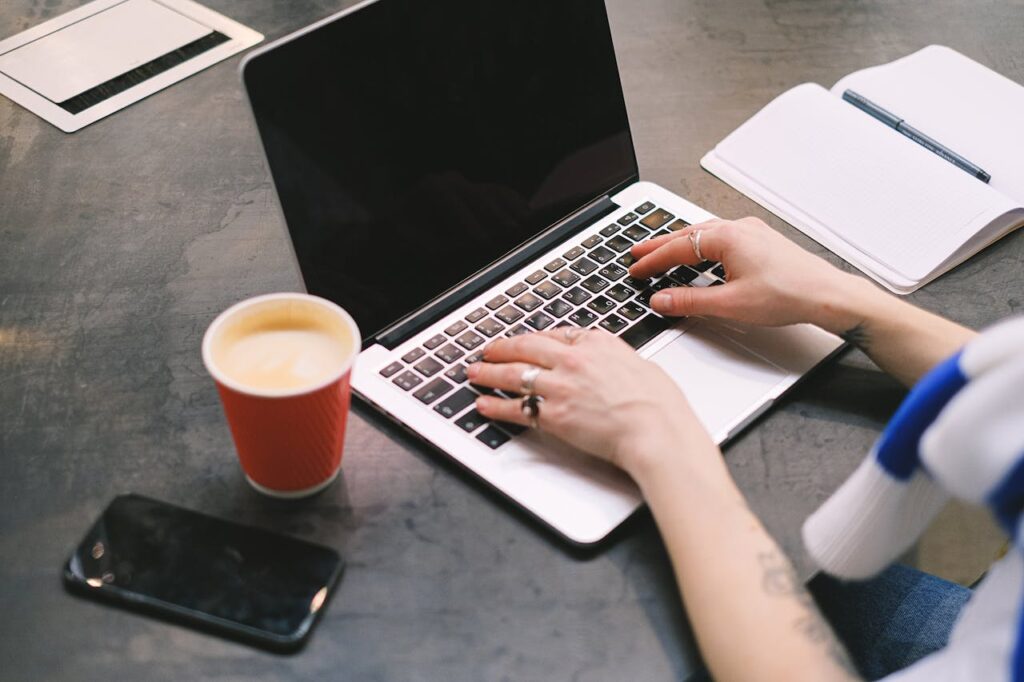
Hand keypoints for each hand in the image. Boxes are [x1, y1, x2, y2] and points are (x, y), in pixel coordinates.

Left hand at [466, 328, 717, 478]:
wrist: (656, 430)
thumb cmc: (659, 404)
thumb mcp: (641, 365)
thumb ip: (617, 362)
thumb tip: (613, 367)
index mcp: (597, 343)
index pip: (556, 335)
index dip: (534, 339)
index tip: (524, 341)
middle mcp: (574, 360)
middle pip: (526, 347)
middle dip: (502, 348)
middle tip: (487, 350)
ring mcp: (561, 386)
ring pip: (514, 374)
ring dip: (489, 373)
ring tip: (475, 373)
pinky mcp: (553, 414)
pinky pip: (516, 408)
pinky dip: (496, 406)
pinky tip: (485, 404)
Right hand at [629, 217, 861, 332]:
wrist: (827, 295)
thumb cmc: (788, 294)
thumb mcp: (730, 303)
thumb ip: (690, 301)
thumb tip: (662, 300)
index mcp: (727, 237)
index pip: (678, 248)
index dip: (653, 260)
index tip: (635, 269)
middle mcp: (738, 228)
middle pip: (688, 234)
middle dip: (660, 245)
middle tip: (638, 252)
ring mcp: (752, 233)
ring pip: (705, 234)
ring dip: (680, 244)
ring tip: (662, 252)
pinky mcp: (761, 242)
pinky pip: (721, 238)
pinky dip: (701, 246)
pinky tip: (700, 255)